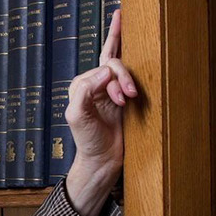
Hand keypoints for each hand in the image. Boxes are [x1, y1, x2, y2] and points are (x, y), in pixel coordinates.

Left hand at [64, 10, 135, 215]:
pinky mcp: (124, 97)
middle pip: (111, 56)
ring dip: (130, 80)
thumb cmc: (87, 139)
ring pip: (124, 67)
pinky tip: (138, 82)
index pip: (101, 69)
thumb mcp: (77, 115)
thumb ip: (84, 90)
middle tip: (131, 93)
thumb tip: (105, 72)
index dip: (114, 80)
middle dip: (124, 71)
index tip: (121, 100)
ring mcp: (110, 89)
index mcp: (81, 85)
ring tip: (132, 97)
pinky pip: (131, 76)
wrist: (103, 159)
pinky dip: (136, 75)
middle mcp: (95, 83)